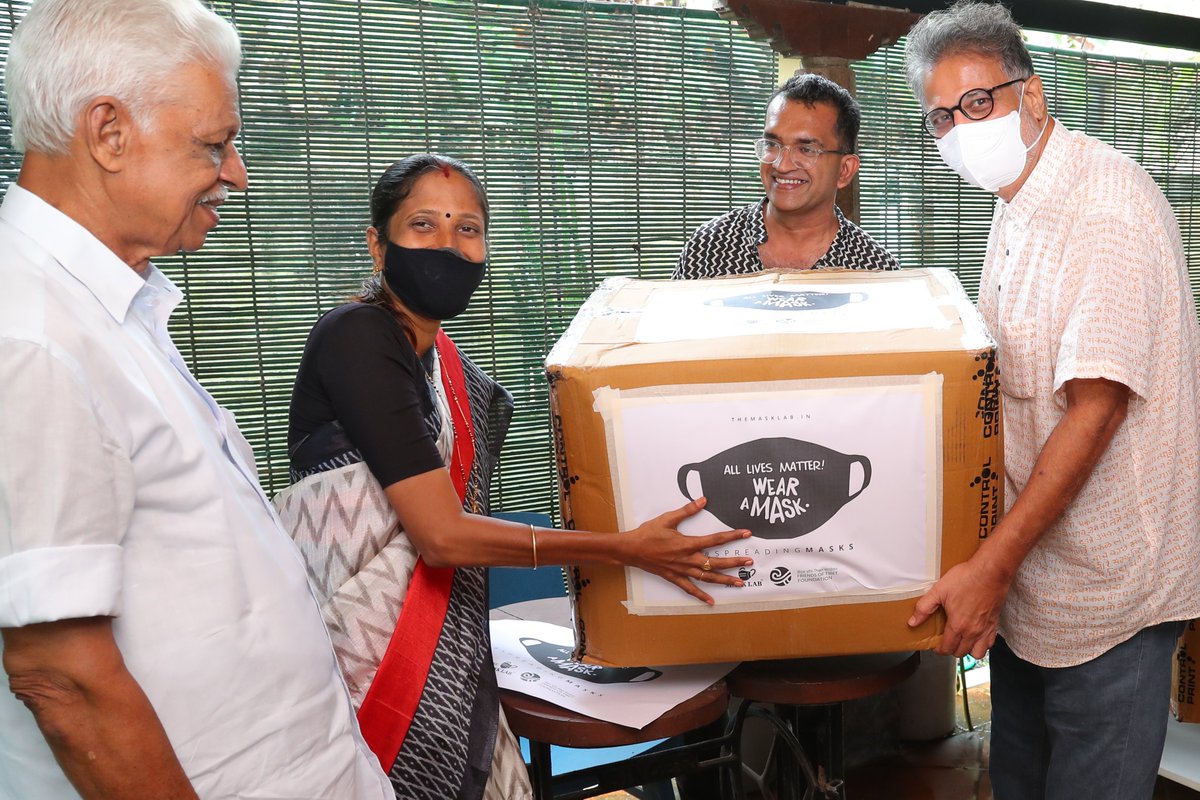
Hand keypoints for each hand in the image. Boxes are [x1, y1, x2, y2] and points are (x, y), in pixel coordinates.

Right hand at [623, 496, 752, 604]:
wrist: (631, 549)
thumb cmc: (648, 533)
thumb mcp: (667, 518)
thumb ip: (687, 510)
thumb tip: (703, 500)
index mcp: (687, 544)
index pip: (715, 539)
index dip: (732, 536)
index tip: (746, 534)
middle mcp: (687, 559)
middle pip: (715, 562)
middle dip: (734, 562)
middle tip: (749, 563)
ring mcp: (682, 570)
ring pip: (707, 578)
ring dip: (724, 580)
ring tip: (739, 583)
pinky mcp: (674, 577)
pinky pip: (690, 589)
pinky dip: (701, 595)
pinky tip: (711, 601)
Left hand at [907, 552, 1010, 658]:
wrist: (991, 571)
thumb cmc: (967, 578)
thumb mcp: (939, 590)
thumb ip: (924, 608)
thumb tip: (913, 621)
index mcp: (958, 625)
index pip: (947, 648)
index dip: (938, 649)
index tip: (935, 645)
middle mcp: (973, 631)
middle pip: (960, 652)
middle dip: (950, 649)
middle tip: (945, 641)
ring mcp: (985, 629)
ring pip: (977, 653)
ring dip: (967, 650)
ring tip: (960, 640)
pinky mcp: (994, 623)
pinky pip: (990, 643)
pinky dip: (982, 644)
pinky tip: (976, 635)